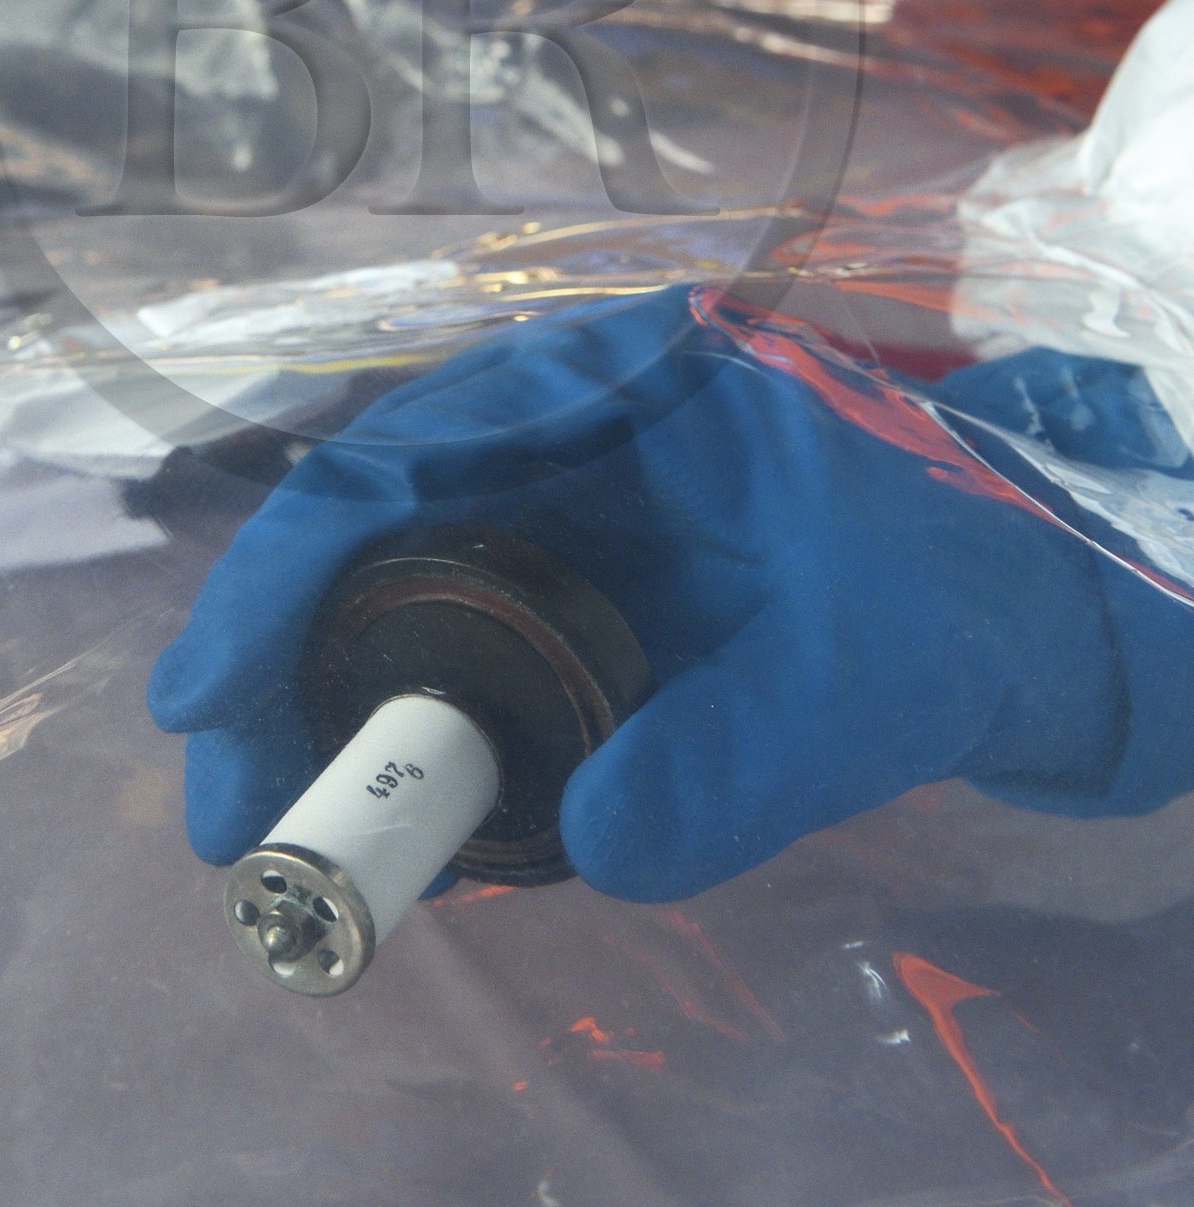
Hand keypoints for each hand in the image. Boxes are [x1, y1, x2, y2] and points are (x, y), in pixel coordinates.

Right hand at [149, 289, 1193, 899]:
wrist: (1001, 605)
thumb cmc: (942, 604)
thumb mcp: (855, 684)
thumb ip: (737, 760)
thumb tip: (585, 835)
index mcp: (623, 371)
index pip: (411, 445)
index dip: (288, 565)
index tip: (205, 694)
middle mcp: (558, 407)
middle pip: (366, 507)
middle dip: (275, 652)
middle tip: (227, 808)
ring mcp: (550, 478)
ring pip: (386, 561)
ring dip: (316, 685)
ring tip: (275, 812)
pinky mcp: (555, 553)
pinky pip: (437, 610)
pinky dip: (388, 697)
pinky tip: (373, 783)